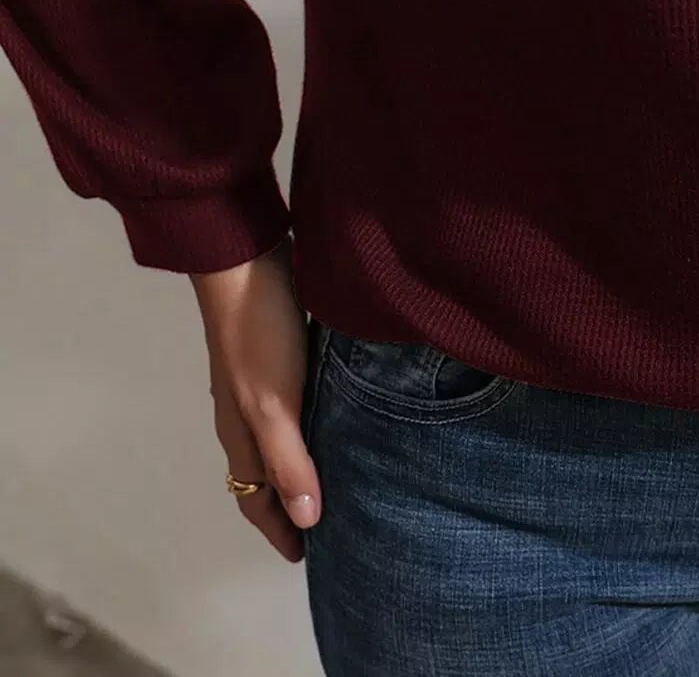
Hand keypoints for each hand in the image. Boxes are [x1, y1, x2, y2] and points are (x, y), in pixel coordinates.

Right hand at [190, 236, 321, 561]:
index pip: (254, 498)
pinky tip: (340, 416)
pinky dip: (311, 426)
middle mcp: (244, 413)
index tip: (306, 557)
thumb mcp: (274, 402)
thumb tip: (307, 521)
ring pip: (279, 440)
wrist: (245, 258)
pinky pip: (294, 407)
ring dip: (301, 465)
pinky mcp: (279, 353)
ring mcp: (260, 382)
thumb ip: (290, 460)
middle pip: (264, 474)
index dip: (278, 529)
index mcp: (239, 432)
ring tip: (341, 478)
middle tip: (329, 526)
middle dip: (289, 505)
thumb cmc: (258, 332)